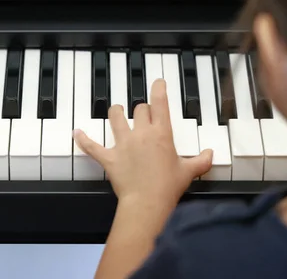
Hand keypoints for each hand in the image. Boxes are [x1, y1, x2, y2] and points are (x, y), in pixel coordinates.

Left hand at [73, 78, 212, 206]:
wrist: (147, 203)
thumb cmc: (168, 187)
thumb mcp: (189, 172)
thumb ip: (201, 161)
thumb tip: (210, 155)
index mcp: (161, 134)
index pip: (160, 104)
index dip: (158, 90)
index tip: (157, 82)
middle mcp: (141, 134)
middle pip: (139, 110)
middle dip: (141, 109)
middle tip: (144, 112)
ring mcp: (123, 145)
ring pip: (116, 118)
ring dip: (116, 112)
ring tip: (117, 110)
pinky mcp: (109, 158)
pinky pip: (92, 146)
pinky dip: (83, 140)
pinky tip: (77, 132)